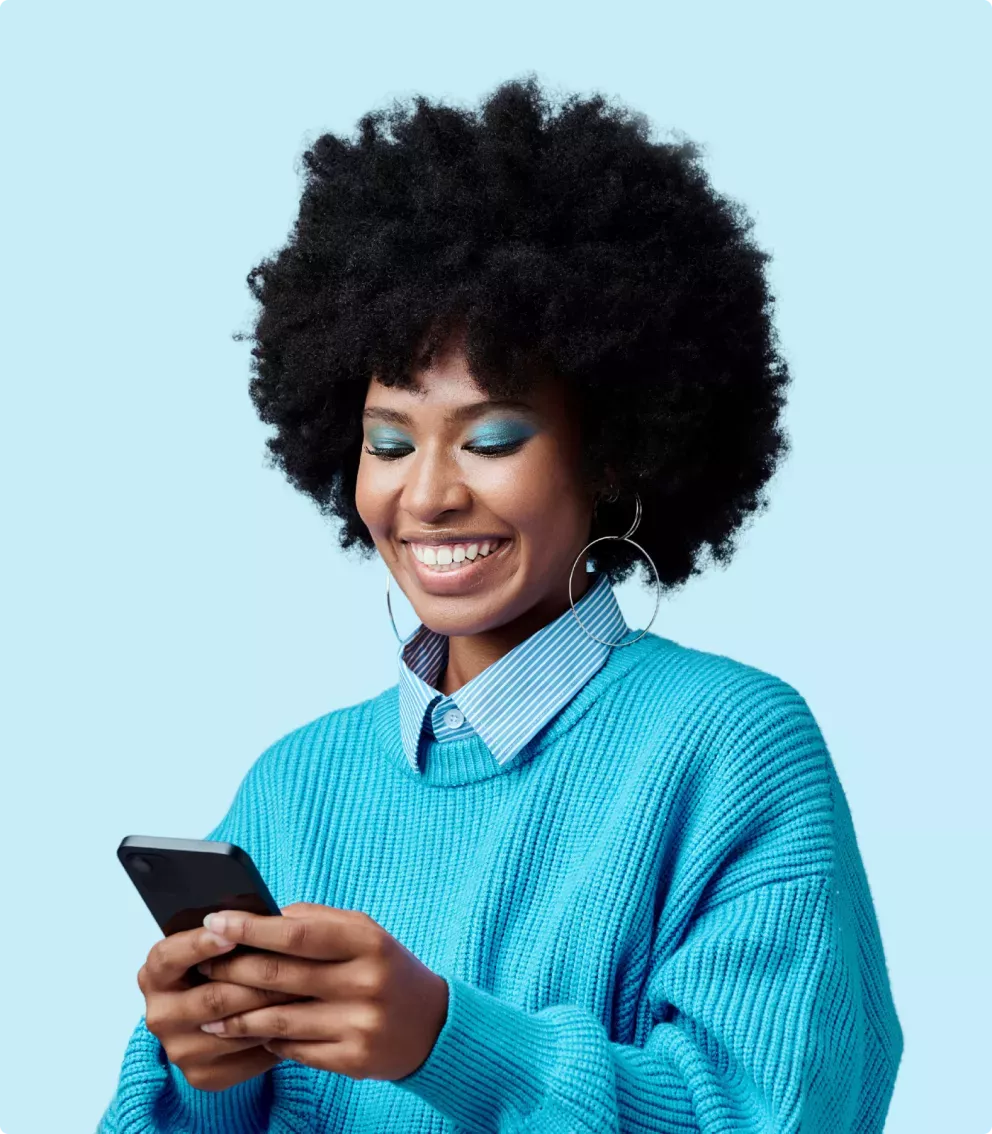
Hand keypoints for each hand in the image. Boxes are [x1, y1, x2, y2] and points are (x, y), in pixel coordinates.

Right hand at [138, 925, 304, 1091]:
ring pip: (235, 1029)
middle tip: (295, 965)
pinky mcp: (202, 1076)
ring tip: (304, 989)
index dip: (201, 944)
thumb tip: (261, 919)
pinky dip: (274, 1036)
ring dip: (273, 1009)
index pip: (170, 957)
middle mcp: (160, 1015)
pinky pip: (247, 1056)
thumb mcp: (214, 944)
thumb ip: (227, 932)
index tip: (233, 934)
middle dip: (258, 979)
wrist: (212, 1016)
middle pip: (213, 997)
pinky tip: (296, 1019)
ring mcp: (179, 1049)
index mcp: (155, 974)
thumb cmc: (220, 964)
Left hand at [194, 903, 449, 1081]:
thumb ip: (317, 921)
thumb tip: (262, 917)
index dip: (252, 928)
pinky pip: (294, 1050)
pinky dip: (266, 1040)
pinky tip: (248, 1033)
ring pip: (280, 1020)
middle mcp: (366, 981)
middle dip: (233, 971)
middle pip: (281, 976)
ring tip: (210, 1011)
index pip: (298, 932)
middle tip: (202, 967)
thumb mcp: (364, 933)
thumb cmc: (385, 967)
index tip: (215, 921)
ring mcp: (360, 1024)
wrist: (432, 1024)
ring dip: (238, 1016)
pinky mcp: (353, 1060)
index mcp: (368, 941)